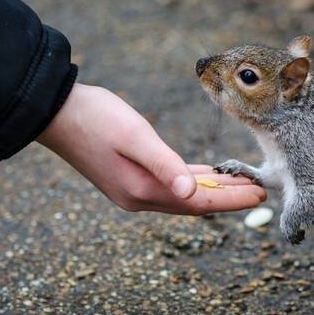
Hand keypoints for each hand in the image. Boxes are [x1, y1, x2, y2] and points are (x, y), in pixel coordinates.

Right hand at [37, 83, 266, 214]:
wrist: (55, 112)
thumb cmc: (95, 118)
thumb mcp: (133, 136)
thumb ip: (164, 165)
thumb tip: (190, 194)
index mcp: (142, 190)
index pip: (198, 202)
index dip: (230, 199)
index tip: (258, 195)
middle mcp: (139, 196)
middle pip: (194, 202)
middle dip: (227, 197)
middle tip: (258, 191)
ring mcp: (132, 189)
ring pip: (183, 194)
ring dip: (212, 190)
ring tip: (240, 184)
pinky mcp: (128, 177)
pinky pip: (170, 184)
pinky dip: (191, 182)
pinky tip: (204, 178)